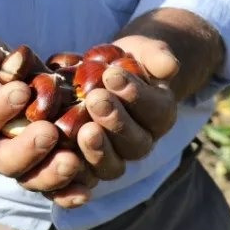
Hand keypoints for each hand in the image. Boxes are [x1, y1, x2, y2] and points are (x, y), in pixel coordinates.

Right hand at [0, 38, 97, 208]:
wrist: (3, 88)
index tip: (22, 90)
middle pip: (3, 160)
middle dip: (27, 149)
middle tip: (49, 132)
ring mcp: (16, 165)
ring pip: (29, 180)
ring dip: (51, 175)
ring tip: (73, 161)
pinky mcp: (40, 173)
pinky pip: (53, 190)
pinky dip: (68, 193)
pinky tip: (85, 190)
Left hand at [72, 36, 181, 179]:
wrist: (100, 76)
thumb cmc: (126, 62)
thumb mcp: (144, 52)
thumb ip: (157, 57)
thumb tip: (169, 66)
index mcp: (159, 115)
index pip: (155, 110)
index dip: (136, 95)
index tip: (112, 75)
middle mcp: (141, 141)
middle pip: (134, 142)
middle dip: (115, 121)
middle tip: (95, 99)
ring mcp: (114, 157)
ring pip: (111, 165)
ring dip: (97, 148)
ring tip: (82, 128)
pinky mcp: (87, 165)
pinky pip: (84, 177)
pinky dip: (74, 171)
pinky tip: (60, 155)